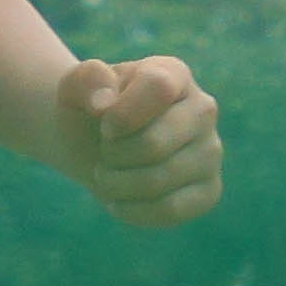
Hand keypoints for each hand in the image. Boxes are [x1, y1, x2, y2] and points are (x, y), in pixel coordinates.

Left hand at [50, 51, 222, 229]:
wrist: (96, 145)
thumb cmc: (90, 111)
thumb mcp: (75, 87)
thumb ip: (85, 80)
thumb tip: (105, 103)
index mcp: (174, 74)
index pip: (158, 89)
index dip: (122, 114)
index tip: (104, 126)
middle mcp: (203, 110)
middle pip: (155, 144)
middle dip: (113, 155)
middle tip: (104, 152)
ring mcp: (210, 152)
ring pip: (159, 181)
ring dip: (116, 184)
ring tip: (107, 175)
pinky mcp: (209, 190)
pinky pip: (171, 210)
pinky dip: (131, 210)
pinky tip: (119, 200)